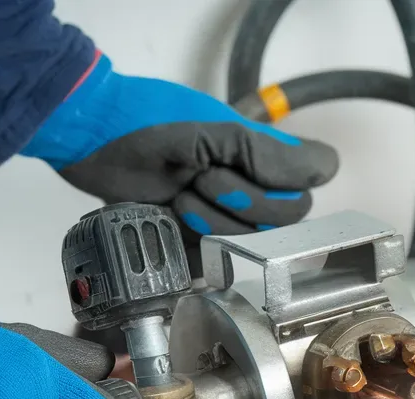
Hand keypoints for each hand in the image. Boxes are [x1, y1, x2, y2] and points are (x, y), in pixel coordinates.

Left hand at [20, 54, 337, 237]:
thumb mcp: (214, 131)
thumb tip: (327, 168)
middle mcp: (252, 186)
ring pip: (253, 242)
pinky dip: (194, 244)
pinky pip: (220, 263)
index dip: (290, 182)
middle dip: (241, 200)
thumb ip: (271, 152)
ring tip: (177, 195)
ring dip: (211, 219)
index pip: (315, 177)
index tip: (252, 170)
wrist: (87, 139)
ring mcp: (226, 217)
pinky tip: (172, 221)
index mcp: (264, 154)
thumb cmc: (147, 120)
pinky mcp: (198, 246)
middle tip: (200, 177)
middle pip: (287, 218)